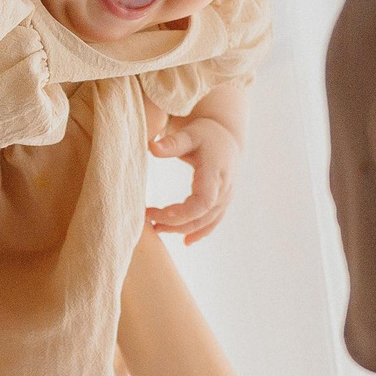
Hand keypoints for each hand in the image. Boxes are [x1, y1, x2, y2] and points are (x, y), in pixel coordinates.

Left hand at [149, 116, 240, 243]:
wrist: (227, 136)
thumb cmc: (206, 133)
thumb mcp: (190, 134)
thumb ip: (172, 143)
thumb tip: (151, 147)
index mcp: (216, 173)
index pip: (203, 201)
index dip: (184, 212)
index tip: (161, 213)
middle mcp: (224, 189)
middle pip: (201, 216)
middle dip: (174, 222)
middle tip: (148, 219)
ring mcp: (225, 198)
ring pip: (205, 222)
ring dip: (181, 229)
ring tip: (156, 228)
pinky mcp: (222, 203)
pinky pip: (212, 222)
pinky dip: (199, 233)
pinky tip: (186, 241)